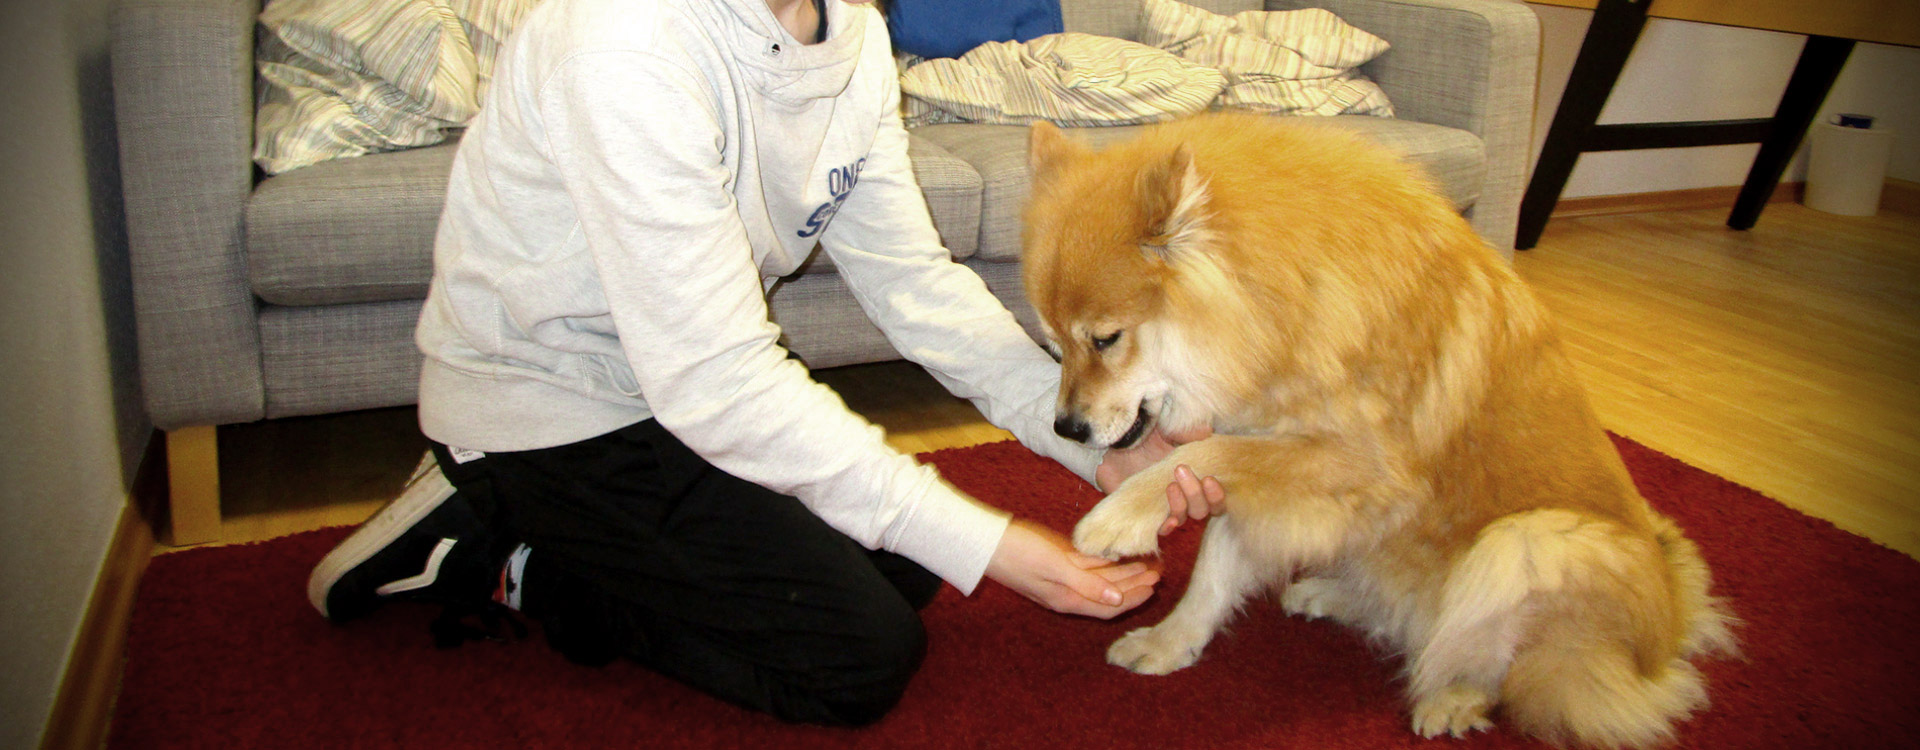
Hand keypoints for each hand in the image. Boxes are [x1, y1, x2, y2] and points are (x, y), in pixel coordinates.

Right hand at [985, 518, 1159, 618]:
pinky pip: (1085, 568)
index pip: (1110, 605)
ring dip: (1122, 572)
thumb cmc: (1018, 551)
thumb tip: (1117, 599)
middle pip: (1108, 593)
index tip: (1155, 584)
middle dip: (1135, 584)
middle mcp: (1066, 593)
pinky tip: (1114, 554)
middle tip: (1159, 570)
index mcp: (1068, 599)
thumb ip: (1087, 582)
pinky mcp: (1053, 564)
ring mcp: (1059, 579)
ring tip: (1145, 562)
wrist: (984, 541)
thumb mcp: (1056, 566)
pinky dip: (1103, 563)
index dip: (1134, 597)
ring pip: (1099, 579)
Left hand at [1094, 426, 1225, 535]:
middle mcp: (1185, 498)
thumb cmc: (1148, 439)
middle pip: (1202, 510)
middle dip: (1195, 493)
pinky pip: (1162, 529)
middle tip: (1181, 470)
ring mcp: (1166, 508)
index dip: (1217, 495)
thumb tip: (1207, 432)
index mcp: (1197, 480)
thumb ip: (1189, 433)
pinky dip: (1168, 527)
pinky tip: (1169, 521)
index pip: (1216, 499)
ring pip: (1184, 517)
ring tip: (1170, 485)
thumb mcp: (1169, 431)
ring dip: (1181, 504)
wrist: (1118, 445)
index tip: (1210, 479)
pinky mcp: (1147, 515)